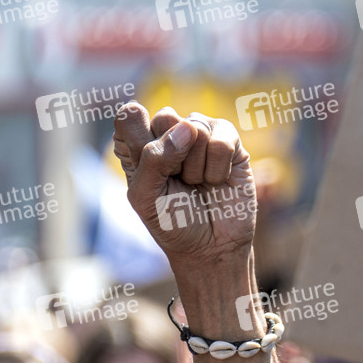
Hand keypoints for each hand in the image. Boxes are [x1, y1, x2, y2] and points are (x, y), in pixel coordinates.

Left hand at [113, 103, 256, 267]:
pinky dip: (217, 168)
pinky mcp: (231, 142)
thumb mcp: (145, 196)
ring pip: (195, 128)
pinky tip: (217, 181)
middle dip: (171, 156)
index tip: (150, 173)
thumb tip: (188, 127)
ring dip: (196, 167)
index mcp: (139, 142)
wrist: (212, 247)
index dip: (140, 142)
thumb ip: (152, 158)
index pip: (131, 116)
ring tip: (198, 184)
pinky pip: (222, 140)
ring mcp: (202, 134)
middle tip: (177, 180)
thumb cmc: (173, 222)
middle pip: (165, 117)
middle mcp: (170, 132)